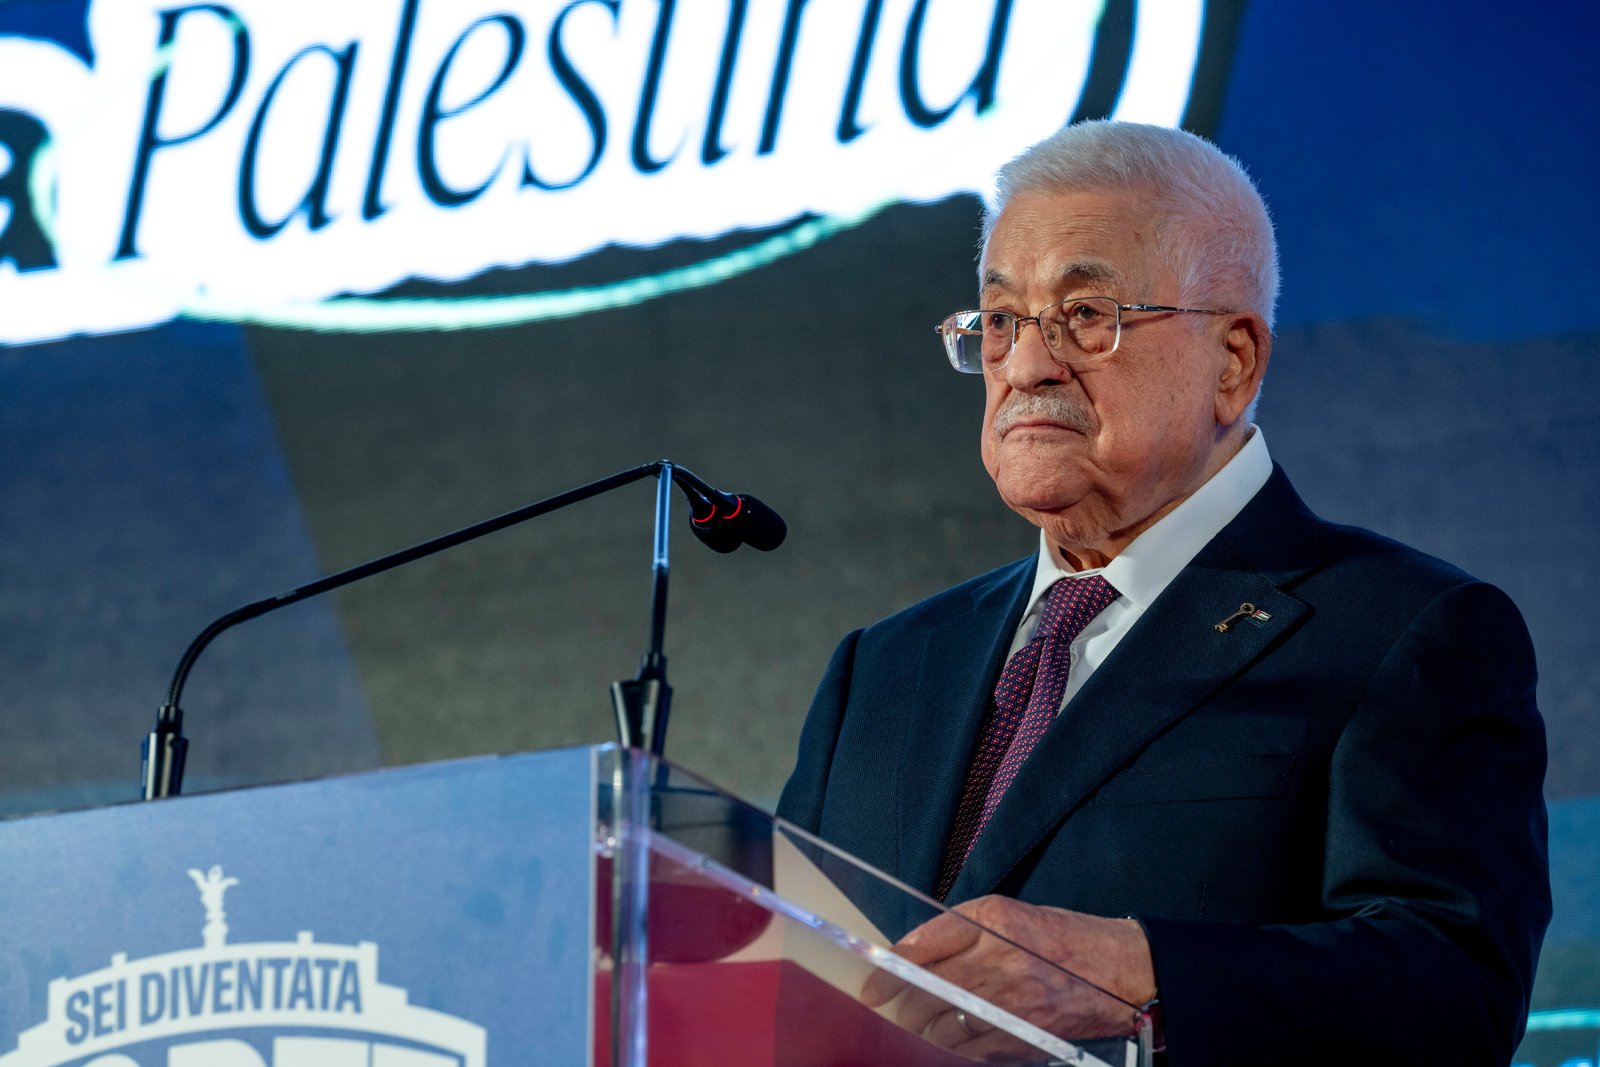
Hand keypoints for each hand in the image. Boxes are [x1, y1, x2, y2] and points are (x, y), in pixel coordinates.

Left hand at [860, 896, 1154, 1054]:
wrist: (1116, 971)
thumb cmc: (1058, 937)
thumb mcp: (1006, 914)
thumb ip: (960, 929)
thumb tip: (914, 954)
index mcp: (993, 923)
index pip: (925, 946)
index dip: (891, 970)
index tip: (873, 986)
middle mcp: (999, 962)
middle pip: (928, 991)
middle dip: (902, 1005)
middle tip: (891, 1009)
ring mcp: (1011, 1004)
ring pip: (944, 1025)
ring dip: (922, 1029)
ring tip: (916, 1025)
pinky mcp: (1021, 1036)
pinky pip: (971, 1048)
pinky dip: (953, 1046)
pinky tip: (947, 1040)